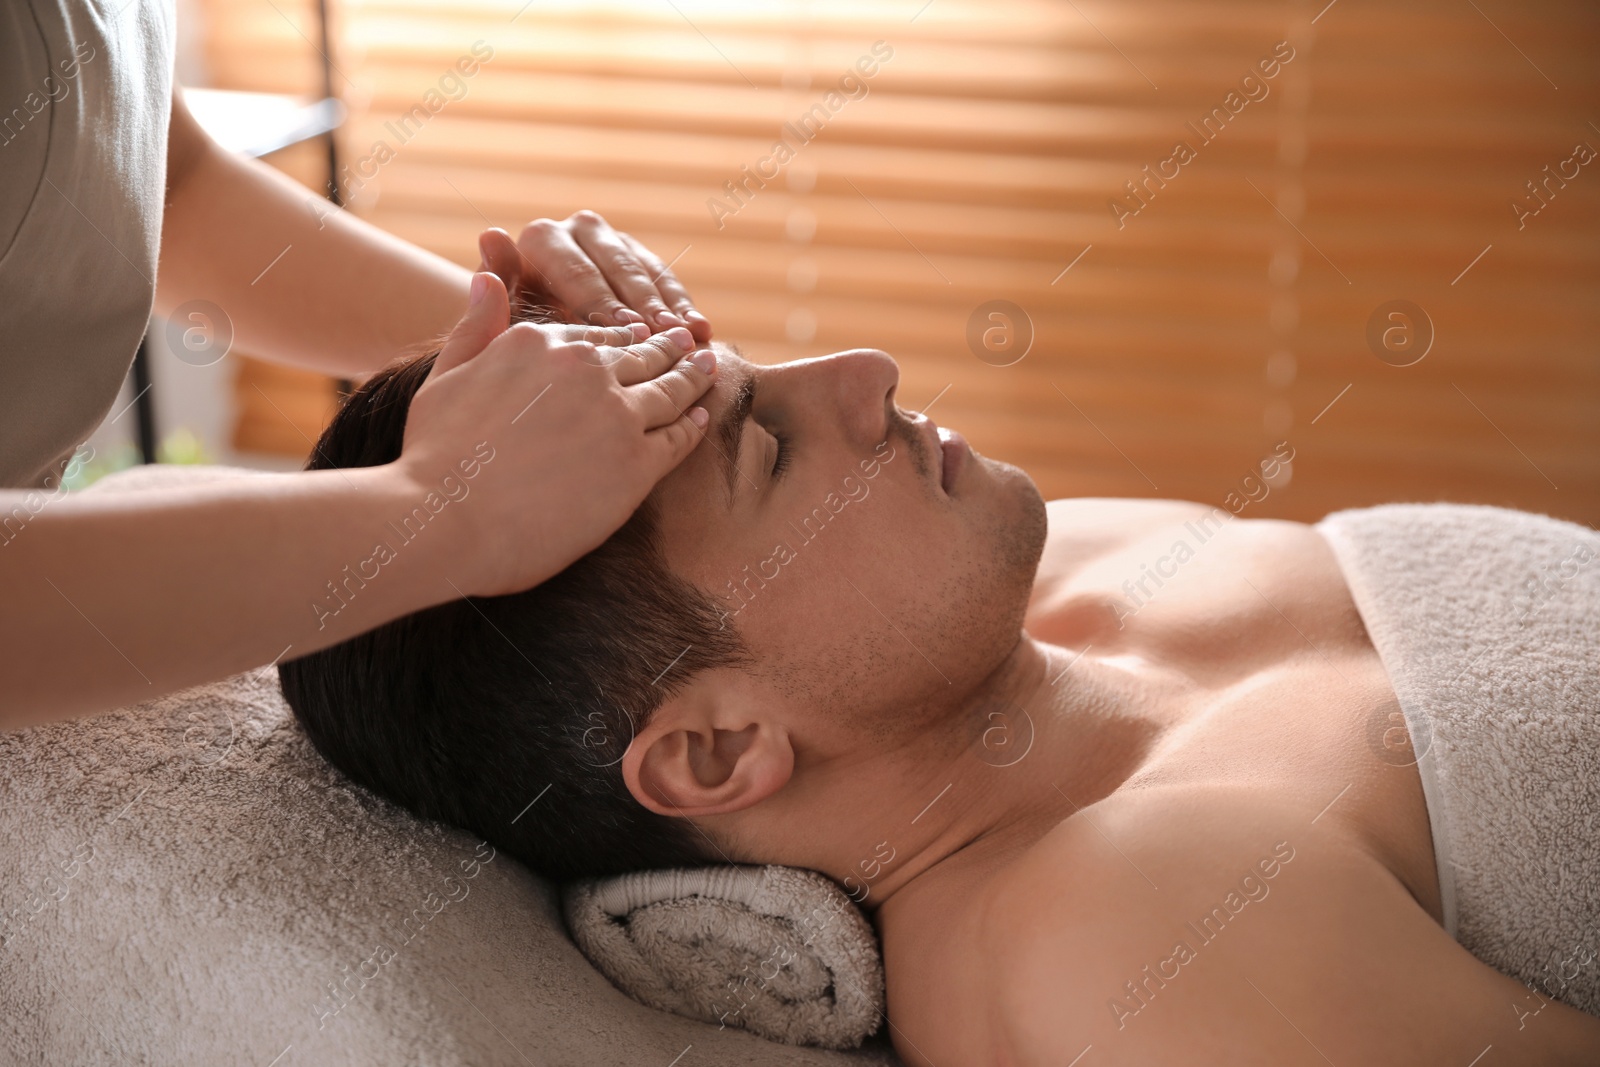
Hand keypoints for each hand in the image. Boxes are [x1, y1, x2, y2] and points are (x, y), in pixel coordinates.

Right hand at [397, 271, 716, 596]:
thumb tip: (487, 276)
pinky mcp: (636, 464)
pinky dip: (692, 425)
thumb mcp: (445, 377)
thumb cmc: (433, 457)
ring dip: (692, 376)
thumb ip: (475, 326)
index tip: (642, 336)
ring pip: (669, 389)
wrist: (444, 522)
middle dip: (669, 348)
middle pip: (642, 355)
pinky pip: (677, 437)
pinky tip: (699, 419)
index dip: (625, 336)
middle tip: (691, 344)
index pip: (598, 334)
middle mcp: (585, 367)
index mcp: (539, 341)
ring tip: (706, 369)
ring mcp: (616, 415)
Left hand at [476, 214, 711, 342]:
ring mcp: (614, 240)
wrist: (542, 340)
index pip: (577, 270)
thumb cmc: (518, 340)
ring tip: (688, 336)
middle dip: (641, 304)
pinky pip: (666, 279)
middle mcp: (579, 228)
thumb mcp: (505, 318)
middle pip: (616, 267)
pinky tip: (701, 330)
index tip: (626, 332)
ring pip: (646, 272)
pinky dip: (683, 306)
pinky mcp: (641, 256)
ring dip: (668, 306)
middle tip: (661, 336)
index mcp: (542, 238)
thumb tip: (491, 235)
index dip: (604, 303)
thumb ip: (500, 284)